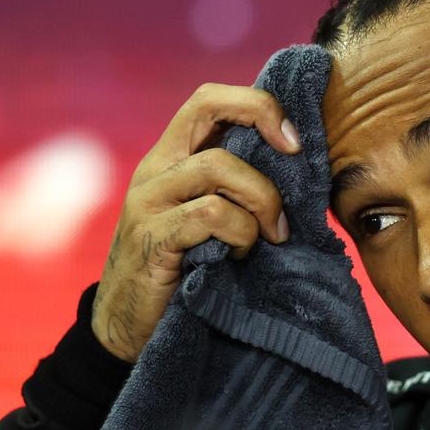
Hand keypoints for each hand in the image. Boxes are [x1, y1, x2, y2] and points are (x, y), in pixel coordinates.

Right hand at [91, 82, 300, 362]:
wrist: (127, 329)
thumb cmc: (185, 271)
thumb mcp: (209, 221)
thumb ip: (236, 190)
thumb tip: (302, 172)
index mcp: (171, 159)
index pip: (209, 100)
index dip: (256, 104)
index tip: (294, 139)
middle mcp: (155, 170)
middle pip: (207, 106)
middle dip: (262, 118)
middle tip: (295, 157)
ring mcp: (148, 202)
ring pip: (218, 167)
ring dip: (261, 199)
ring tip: (272, 235)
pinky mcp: (151, 239)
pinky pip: (211, 216)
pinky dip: (240, 233)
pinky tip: (241, 256)